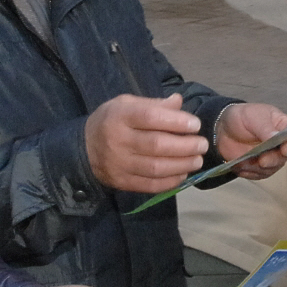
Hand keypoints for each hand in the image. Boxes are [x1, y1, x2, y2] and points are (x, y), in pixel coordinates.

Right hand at [85, 93, 206, 192]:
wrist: (84, 149)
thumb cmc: (112, 121)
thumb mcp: (127, 104)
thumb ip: (154, 104)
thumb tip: (179, 101)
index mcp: (120, 116)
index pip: (151, 118)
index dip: (176, 122)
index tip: (195, 125)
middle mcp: (118, 140)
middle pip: (156, 145)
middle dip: (184, 146)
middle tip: (202, 145)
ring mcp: (119, 164)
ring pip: (155, 168)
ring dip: (181, 165)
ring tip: (197, 160)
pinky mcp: (122, 182)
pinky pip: (150, 184)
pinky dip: (170, 181)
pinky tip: (183, 174)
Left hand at [216, 103, 286, 179]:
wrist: (223, 128)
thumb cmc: (241, 117)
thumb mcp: (253, 117)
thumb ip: (265, 128)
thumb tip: (276, 137)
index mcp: (283, 127)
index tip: (284, 150)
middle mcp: (280, 144)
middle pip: (285, 157)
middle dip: (273, 160)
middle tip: (261, 160)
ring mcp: (270, 157)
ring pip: (272, 168)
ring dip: (258, 168)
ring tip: (244, 161)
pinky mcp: (259, 167)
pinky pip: (259, 175)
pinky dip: (250, 173)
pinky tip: (240, 166)